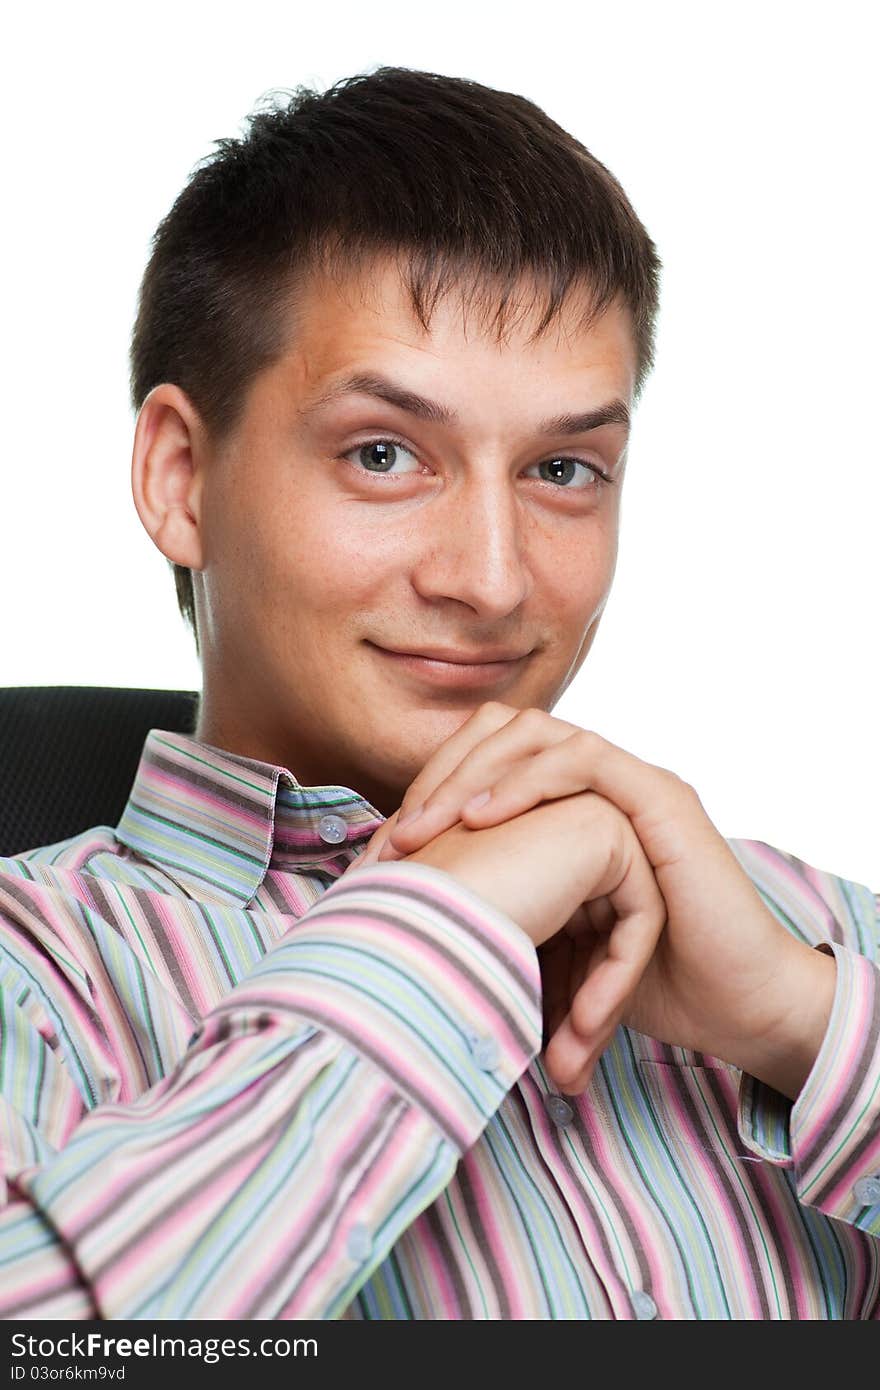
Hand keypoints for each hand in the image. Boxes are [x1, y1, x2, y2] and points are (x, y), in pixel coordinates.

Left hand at [357, 703, 836, 1098]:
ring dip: (474, 777)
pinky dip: (528, 782)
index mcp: (567, 806)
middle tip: (395, 841)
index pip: (484, 761)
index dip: (429, 791)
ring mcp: (632, 783)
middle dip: (440, 780)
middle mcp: (599, 783)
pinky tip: (480, 819)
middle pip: (504, 736)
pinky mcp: (661, 798)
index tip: (381, 852)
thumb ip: (493, 910)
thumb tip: (394, 926)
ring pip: (540, 736)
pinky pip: (586, 763)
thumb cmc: (635, 985)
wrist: (727, 1010)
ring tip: (425, 829)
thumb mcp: (539, 941)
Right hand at [363, 789, 667, 1093]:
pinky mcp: (606, 829)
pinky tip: (584, 1027)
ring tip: (569, 1069)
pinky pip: (641, 917)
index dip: (555, 1002)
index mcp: (514, 851)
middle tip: (564, 1076)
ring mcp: (578, 816)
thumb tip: (557, 1052)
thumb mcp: (483, 959)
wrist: (410, 922)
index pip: (562, 935)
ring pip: (620, 933)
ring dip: (597, 1007)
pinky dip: (617, 978)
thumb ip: (523, 973)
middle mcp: (547, 826)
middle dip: (580, 1012)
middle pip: (594, 936)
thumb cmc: (417, 943)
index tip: (546, 1063)